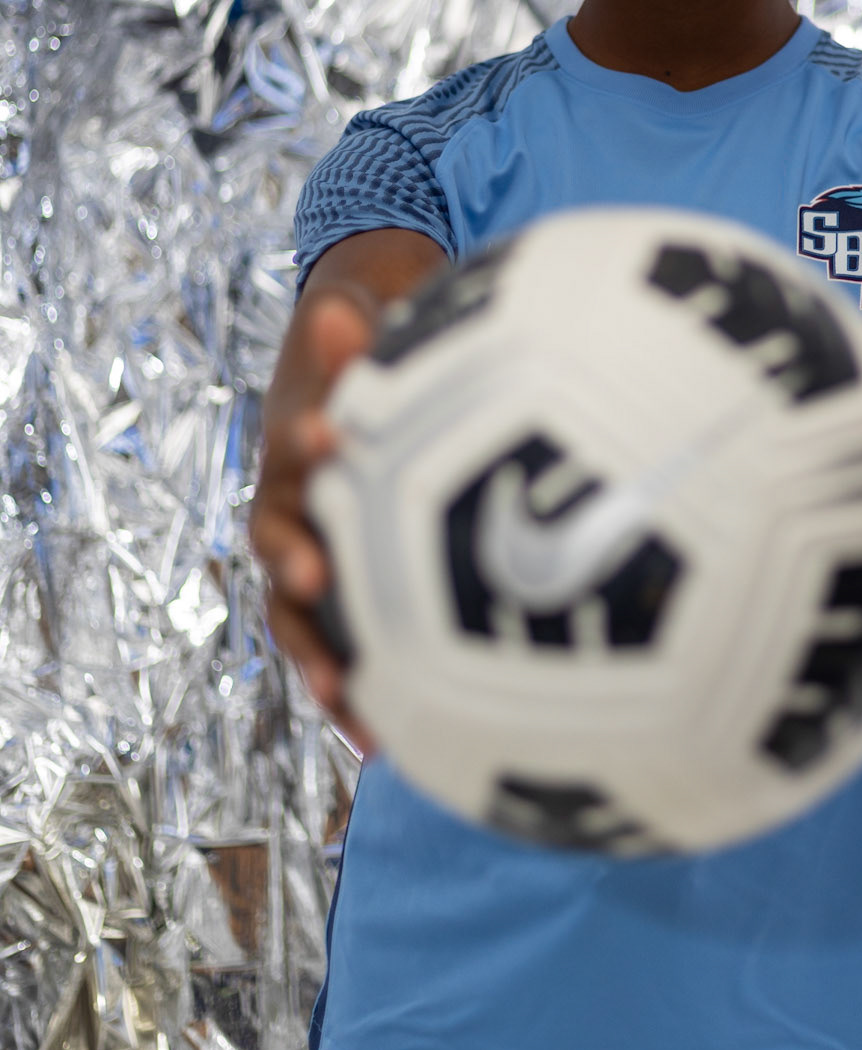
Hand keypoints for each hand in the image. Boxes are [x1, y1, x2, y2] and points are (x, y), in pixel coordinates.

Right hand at [250, 286, 379, 752]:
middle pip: (285, 557)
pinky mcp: (345, 583)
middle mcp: (296, 504)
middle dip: (304, 593)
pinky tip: (388, 742)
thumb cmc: (362, 351)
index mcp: (298, 449)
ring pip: (306, 617)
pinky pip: (343, 641)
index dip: (304, 480)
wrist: (350, 367)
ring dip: (325, 664)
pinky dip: (357, 688)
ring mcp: (316, 548)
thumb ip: (350, 331)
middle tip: (327, 623)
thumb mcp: (360, 331)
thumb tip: (336, 306)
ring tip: (359, 719)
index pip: (292, 464)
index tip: (323, 457)